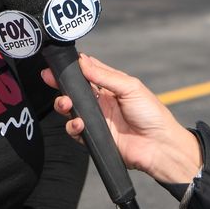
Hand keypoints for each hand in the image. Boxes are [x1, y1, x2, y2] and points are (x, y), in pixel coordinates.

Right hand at [41, 53, 201, 183]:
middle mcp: (101, 101)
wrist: (160, 147)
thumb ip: (105, 76)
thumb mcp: (131, 88)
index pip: (87, 72)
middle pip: (74, 90)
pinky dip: (73, 126)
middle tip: (50, 78)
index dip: (73, 67)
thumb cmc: (152, 114)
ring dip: (63, 104)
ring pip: (70, 109)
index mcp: (111, 86)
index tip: (59, 63)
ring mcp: (96, 119)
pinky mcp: (94, 137)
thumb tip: (83, 62)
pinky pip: (75, 131)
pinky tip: (79, 123)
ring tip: (65, 104)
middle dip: (60, 84)